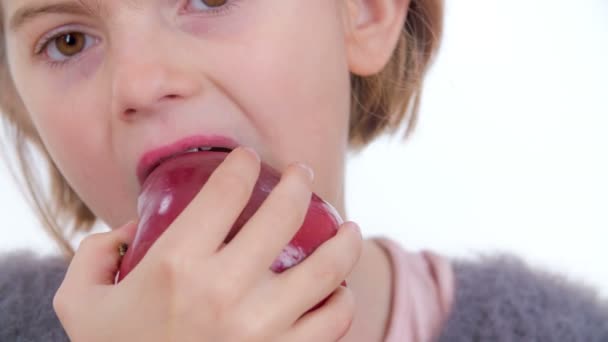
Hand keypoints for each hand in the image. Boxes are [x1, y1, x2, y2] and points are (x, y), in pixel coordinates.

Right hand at [53, 147, 362, 340]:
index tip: (248, 159)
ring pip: (326, 268)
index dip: (241, 164)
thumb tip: (132, 228)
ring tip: (347, 228)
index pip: (224, 192)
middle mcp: (223, 292)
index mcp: (175, 266)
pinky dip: (342, 301)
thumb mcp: (82, 304)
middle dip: (298, 183)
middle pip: (283, 216)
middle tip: (300, 175)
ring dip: (344, 240)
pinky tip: (338, 289)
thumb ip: (96, 254)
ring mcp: (260, 329)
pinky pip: (333, 323)